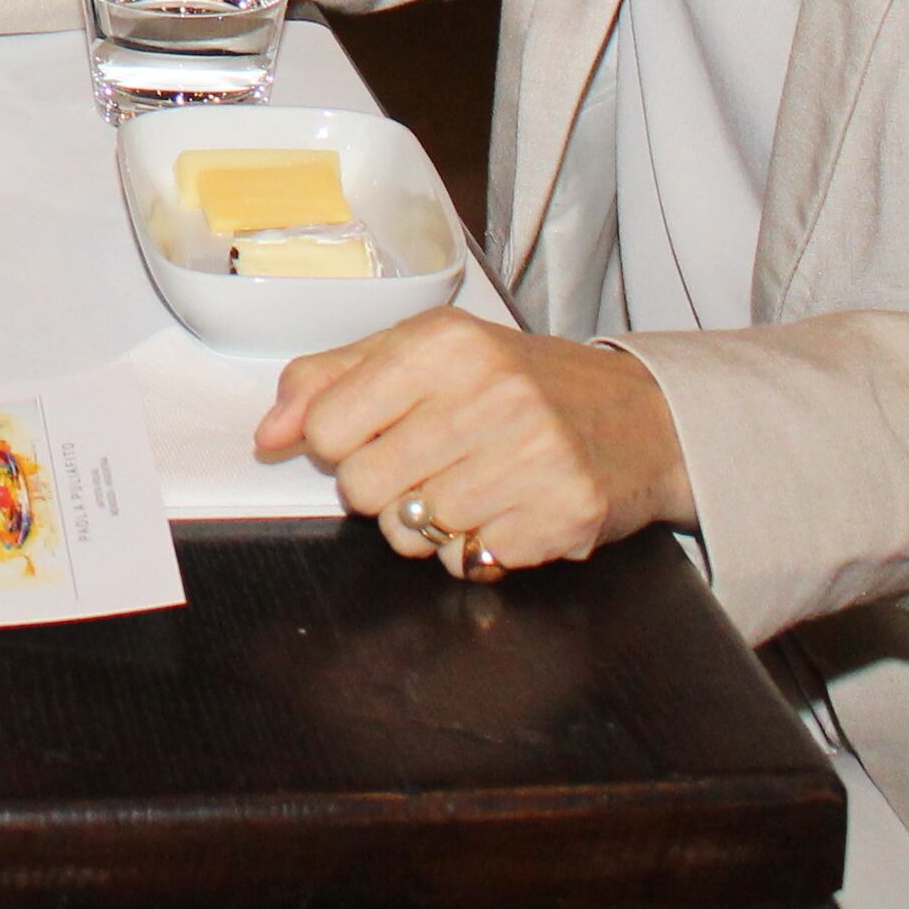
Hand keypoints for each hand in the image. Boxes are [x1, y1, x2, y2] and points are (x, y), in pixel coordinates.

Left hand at [254, 312, 688, 579]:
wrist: (640, 418)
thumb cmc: (517, 382)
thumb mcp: (423, 352)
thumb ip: (331, 381)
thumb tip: (267, 435)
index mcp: (444, 345)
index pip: (329, 427)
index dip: (341, 441)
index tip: (377, 430)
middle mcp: (489, 396)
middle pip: (363, 489)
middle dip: (382, 487)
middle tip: (428, 462)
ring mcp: (532, 460)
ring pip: (410, 533)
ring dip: (427, 523)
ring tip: (470, 485)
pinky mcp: (563, 517)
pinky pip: (466, 563)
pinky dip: (474, 548)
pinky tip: (505, 510)